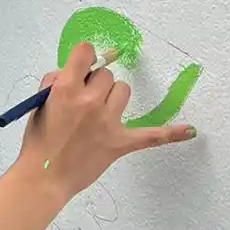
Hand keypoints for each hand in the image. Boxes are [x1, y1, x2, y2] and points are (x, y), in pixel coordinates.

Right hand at [19, 43, 196, 200]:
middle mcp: (90, 100)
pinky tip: (191, 130)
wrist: (44, 177)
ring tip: (99, 114)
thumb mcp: (40, 102)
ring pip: (123, 91)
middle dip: (95, 85)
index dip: (84, 58)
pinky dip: (170, 134)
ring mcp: (108, 121)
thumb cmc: (39, 140)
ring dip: (112, 98)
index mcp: (67, 88)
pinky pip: (150, 135)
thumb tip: (75, 73)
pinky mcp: (120, 142)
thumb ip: (57, 82)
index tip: (82, 66)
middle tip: (81, 105)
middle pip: (106, 75)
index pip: (86, 52)